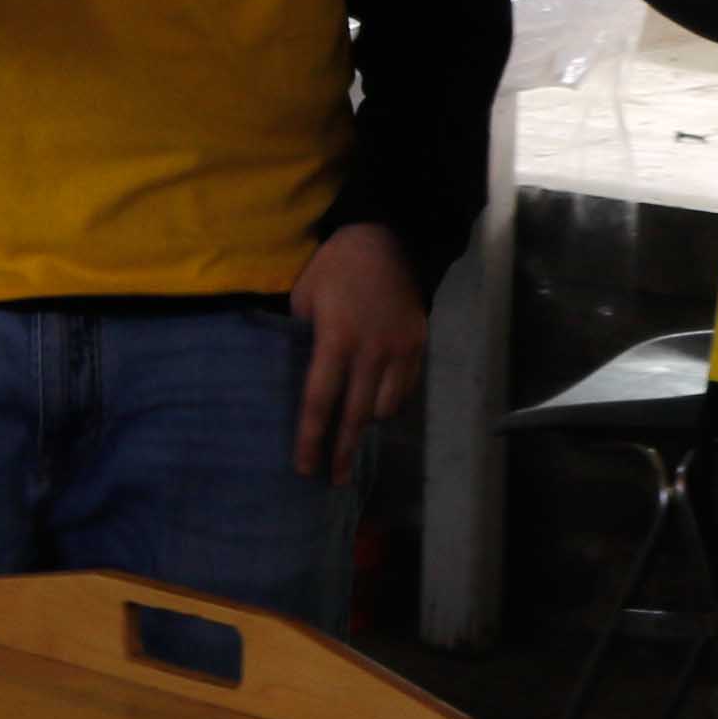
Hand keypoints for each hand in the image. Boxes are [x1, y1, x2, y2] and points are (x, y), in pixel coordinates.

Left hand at [287, 220, 426, 478]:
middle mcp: (370, 353)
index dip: (311, 438)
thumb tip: (299, 368)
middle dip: (342, 451)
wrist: (393, 238)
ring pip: (384, 408)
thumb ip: (302, 335)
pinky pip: (404, 390)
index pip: (320, 401)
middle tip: (333, 479)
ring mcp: (399, 352)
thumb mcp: (305, 294)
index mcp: (336, 339)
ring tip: (352, 442)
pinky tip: (376, 410)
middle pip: (355, 416)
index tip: (304, 467)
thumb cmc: (337, 265)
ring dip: (366, 427)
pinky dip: (389, 404)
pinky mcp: (417, 347)